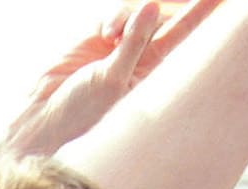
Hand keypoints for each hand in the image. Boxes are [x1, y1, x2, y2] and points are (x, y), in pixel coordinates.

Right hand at [2, 0, 222, 158]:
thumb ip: (132, 42)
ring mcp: (117, 45)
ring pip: (137, 12)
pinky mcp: (94, 39)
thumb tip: (151, 6)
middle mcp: (140, 55)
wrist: (44, 119)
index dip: (202, 12)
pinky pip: (113, 15)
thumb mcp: (113, 80)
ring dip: (130, 17)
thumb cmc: (83, 114)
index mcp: (154, 71)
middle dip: (171, 4)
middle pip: (166, 18)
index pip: (185, 35)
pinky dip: (113, 18)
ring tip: (113, 35)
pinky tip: (105, 33)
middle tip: (166, 1)